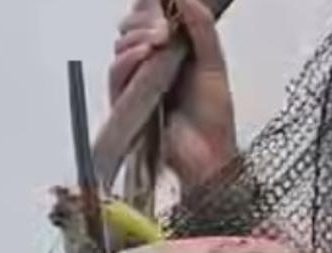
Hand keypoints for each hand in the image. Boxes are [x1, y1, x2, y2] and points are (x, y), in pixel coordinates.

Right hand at [109, 0, 236, 190]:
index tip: (159, 1)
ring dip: (138, 38)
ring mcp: (136, 83)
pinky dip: (129, 59)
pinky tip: (145, 55)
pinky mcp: (126, 102)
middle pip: (131, 28)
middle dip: (144, 20)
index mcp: (170, 53)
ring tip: (159, 42)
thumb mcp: (213, 65)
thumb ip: (202, 28)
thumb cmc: (213, 119)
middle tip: (164, 29)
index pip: (148, 18)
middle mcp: (149, 65)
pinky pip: (117, 73)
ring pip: (122, 47)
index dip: (148, 7)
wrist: (209, 157)